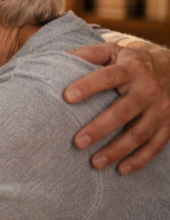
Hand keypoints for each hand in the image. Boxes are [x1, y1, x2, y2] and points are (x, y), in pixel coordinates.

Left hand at [65, 43, 169, 173]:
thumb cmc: (132, 61)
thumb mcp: (114, 51)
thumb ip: (89, 54)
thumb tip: (60, 59)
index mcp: (131, 68)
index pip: (108, 77)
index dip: (88, 86)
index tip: (67, 97)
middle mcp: (148, 89)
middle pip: (124, 111)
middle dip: (101, 128)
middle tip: (78, 142)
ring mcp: (161, 108)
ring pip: (140, 132)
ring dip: (118, 150)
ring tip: (95, 162)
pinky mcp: (169, 124)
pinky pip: (156, 145)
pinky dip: (140, 159)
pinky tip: (122, 169)